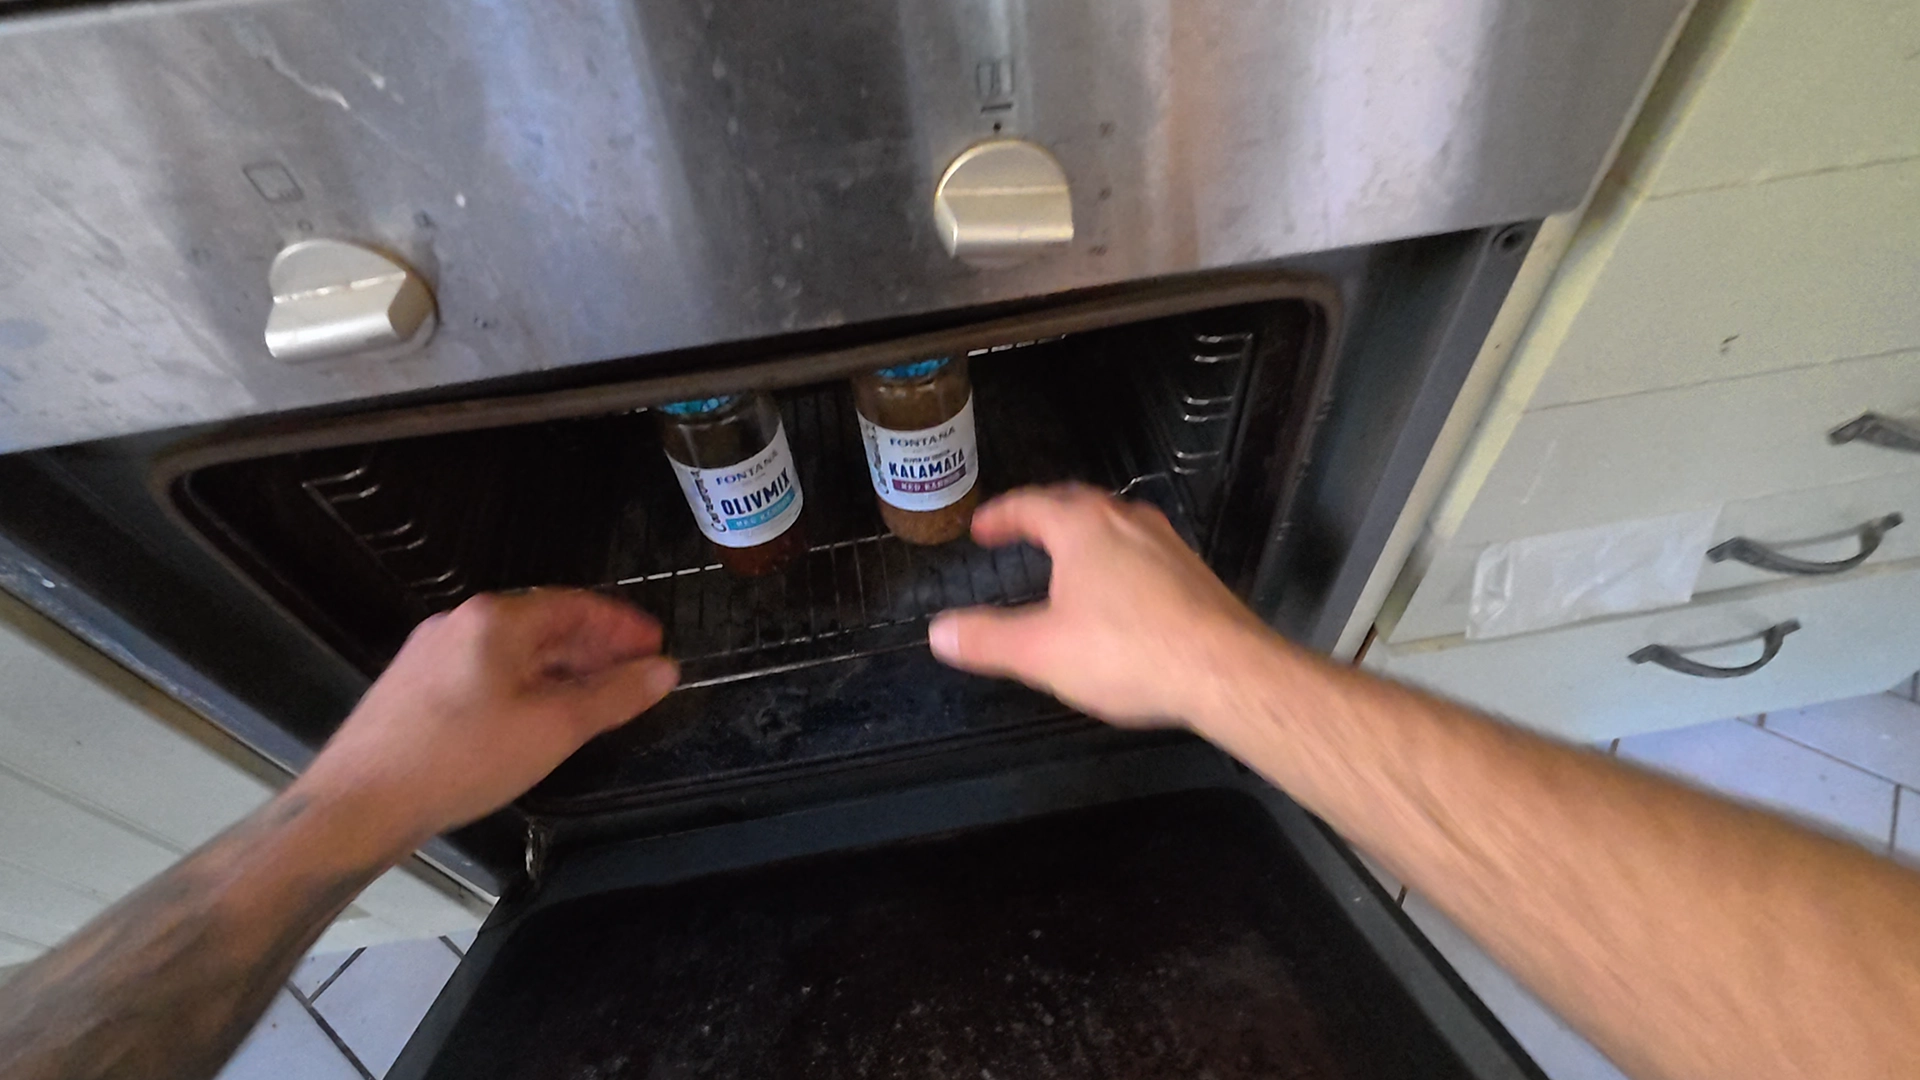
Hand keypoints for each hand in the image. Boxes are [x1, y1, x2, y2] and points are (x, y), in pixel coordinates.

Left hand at [293, 589, 678, 856]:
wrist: (360, 803)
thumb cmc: (458, 759)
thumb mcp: (553, 728)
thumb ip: (613, 696)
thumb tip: (663, 671)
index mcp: (495, 620)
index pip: (575, 605)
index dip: (622, 625)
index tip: (655, 643)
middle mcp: (460, 625)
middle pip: (544, 625)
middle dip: (594, 648)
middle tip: (635, 672)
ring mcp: (432, 655)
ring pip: (513, 652)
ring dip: (561, 669)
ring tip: (596, 697)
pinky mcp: (416, 689)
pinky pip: (486, 673)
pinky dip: (525, 685)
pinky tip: (538, 717)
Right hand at [928, 484, 1276, 728]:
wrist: (1225, 672)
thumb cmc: (1130, 653)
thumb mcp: (1041, 651)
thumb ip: (986, 639)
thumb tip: (941, 632)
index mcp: (1083, 527)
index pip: (1030, 505)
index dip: (1001, 515)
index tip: (983, 528)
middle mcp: (1128, 522)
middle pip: (1077, 504)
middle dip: (1044, 516)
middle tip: (1022, 531)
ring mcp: (1167, 545)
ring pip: (1116, 526)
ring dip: (1086, 536)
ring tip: (1067, 559)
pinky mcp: (1194, 575)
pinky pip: (1145, 554)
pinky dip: (1119, 562)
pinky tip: (1119, 595)